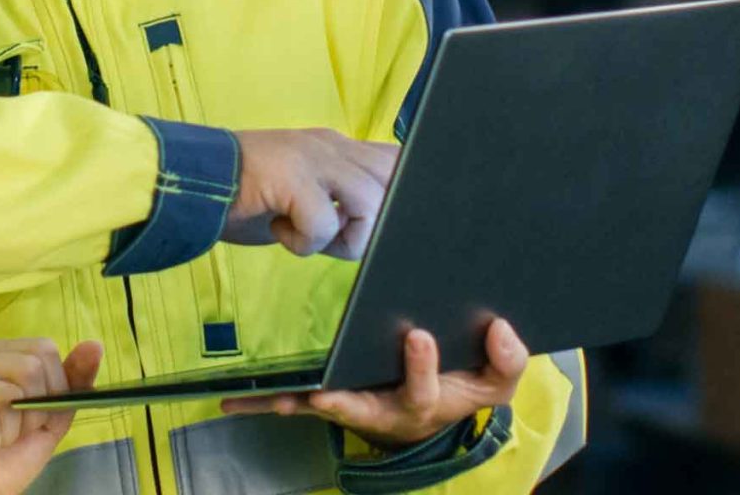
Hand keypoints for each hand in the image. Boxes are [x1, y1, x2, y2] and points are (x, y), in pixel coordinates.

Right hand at [0, 338, 102, 494]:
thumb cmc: (6, 459)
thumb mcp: (50, 420)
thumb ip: (72, 383)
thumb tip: (95, 345)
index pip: (43, 349)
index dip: (51, 390)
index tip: (32, 416)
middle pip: (29, 368)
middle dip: (30, 414)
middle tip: (7, 433)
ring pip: (8, 395)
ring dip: (9, 432)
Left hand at [219, 320, 529, 448]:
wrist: (436, 412)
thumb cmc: (461, 388)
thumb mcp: (495, 380)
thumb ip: (506, 359)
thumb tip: (502, 328)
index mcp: (427, 401)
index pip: (427, 387)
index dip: (423, 366)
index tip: (418, 336)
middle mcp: (386, 411)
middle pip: (365, 409)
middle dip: (346, 402)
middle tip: (327, 394)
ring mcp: (355, 408)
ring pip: (322, 409)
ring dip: (295, 405)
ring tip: (268, 399)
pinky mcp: (332, 402)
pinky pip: (297, 402)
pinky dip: (267, 400)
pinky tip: (233, 397)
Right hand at [227, 129, 399, 258]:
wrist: (185, 180)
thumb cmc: (242, 196)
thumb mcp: (301, 191)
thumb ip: (337, 199)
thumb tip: (375, 227)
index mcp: (335, 146)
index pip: (396, 159)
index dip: (397, 194)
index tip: (367, 223)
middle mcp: (330, 145)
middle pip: (395, 181)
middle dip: (374, 223)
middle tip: (333, 235)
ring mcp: (313, 158)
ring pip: (370, 204)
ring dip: (341, 238)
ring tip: (304, 234)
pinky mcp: (292, 177)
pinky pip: (324, 224)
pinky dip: (304, 243)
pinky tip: (277, 230)